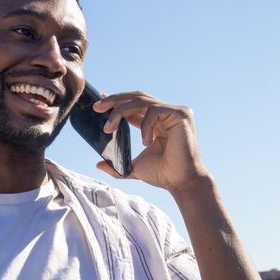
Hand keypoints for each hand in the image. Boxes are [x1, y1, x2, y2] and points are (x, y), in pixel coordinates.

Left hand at [93, 91, 209, 191]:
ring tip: (109, 128)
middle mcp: (166, 113)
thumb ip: (117, 165)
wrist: (180, 182)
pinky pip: (154, 111)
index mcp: (156, 122)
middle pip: (137, 97)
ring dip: (121, 111)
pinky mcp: (181, 114)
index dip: (117, 102)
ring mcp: (174, 112)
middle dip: (115, 100)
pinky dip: (145, 126)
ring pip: (142, 100)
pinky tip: (146, 142)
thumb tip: (98, 164)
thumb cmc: (162, 174)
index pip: (135, 105)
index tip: (100, 103)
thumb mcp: (132, 167)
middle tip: (97, 108)